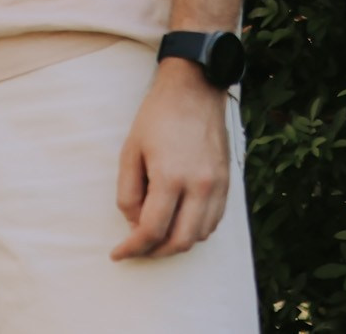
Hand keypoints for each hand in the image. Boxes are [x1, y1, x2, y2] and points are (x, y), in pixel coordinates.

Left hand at [111, 58, 231, 259]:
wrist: (193, 91)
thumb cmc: (156, 118)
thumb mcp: (130, 150)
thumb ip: (129, 191)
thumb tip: (133, 224)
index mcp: (170, 177)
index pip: (152, 229)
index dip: (133, 247)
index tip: (118, 254)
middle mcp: (200, 187)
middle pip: (180, 241)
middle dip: (155, 252)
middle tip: (136, 250)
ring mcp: (218, 187)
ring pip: (199, 236)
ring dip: (176, 243)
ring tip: (154, 237)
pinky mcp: (227, 184)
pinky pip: (213, 222)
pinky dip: (194, 231)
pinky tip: (177, 223)